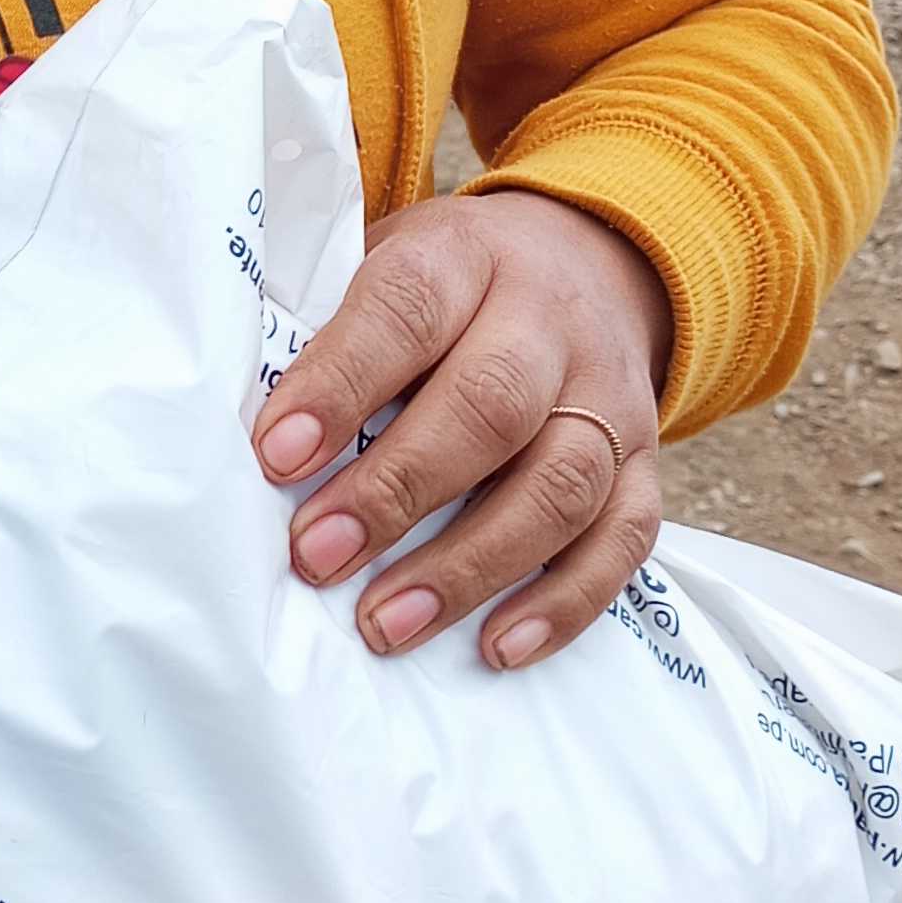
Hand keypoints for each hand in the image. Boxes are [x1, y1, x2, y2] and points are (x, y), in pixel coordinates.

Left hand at [253, 190, 670, 670]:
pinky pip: (624, 538)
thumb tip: (257, 445)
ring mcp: (608, 395)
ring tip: (384, 623)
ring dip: (468, 564)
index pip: (407, 309)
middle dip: (396, 490)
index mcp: (465, 256)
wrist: (587, 263)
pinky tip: (495, 646)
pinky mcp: (644, 464)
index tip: (277, 454)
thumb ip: (327, 332)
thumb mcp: (383, 266)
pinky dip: (563, 601)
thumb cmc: (444, 292)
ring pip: (560, 483)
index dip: (341, 383)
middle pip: (491, 404)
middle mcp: (549, 320)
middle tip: (316, 556)